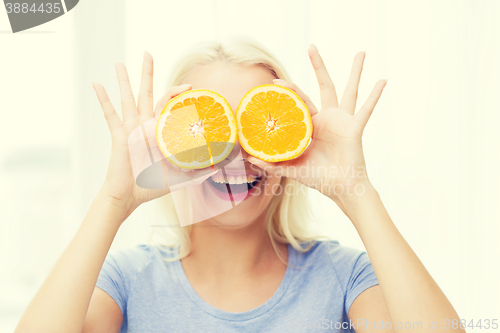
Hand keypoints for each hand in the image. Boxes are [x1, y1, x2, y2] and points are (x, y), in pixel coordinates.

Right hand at [92, 52, 195, 213]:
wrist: (130, 197)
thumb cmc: (151, 187)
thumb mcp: (180, 178)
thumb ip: (197, 172)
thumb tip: (217, 169)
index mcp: (160, 132)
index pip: (170, 107)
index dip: (178, 95)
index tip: (190, 87)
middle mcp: (145, 126)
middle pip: (148, 93)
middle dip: (148, 74)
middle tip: (147, 54)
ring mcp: (131, 129)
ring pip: (128, 98)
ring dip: (124, 80)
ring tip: (119, 62)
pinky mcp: (120, 135)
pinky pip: (110, 114)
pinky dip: (103, 99)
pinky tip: (97, 83)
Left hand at [248, 45, 386, 201]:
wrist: (340, 188)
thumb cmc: (319, 178)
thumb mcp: (292, 168)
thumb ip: (273, 163)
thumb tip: (249, 159)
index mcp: (312, 125)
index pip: (299, 102)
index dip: (289, 91)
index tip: (275, 82)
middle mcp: (328, 118)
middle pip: (324, 86)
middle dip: (318, 66)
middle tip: (311, 46)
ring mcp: (343, 121)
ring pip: (349, 91)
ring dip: (355, 72)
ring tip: (361, 52)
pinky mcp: (354, 128)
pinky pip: (366, 110)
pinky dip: (375, 96)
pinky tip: (383, 80)